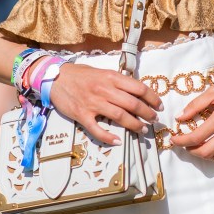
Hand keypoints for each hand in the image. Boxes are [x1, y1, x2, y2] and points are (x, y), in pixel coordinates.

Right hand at [48, 63, 162, 145]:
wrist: (55, 78)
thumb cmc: (79, 74)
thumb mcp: (101, 72)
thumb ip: (116, 81)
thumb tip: (135, 91)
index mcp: (111, 77)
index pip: (138, 88)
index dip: (152, 98)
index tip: (159, 105)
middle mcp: (104, 90)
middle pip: (133, 104)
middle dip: (147, 113)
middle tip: (153, 119)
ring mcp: (93, 103)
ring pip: (120, 116)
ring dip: (135, 125)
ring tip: (143, 129)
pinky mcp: (82, 115)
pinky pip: (97, 129)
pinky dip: (108, 137)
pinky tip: (118, 141)